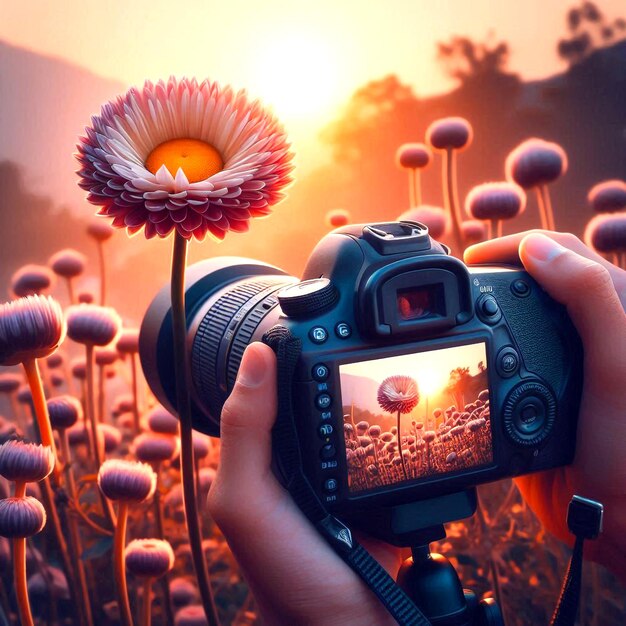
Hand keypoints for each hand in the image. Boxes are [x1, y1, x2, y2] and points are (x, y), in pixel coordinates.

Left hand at [207, 342, 401, 625]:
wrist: (352, 621)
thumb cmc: (286, 573)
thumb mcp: (246, 501)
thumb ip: (243, 432)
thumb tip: (256, 355)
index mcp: (264, 451)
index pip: (269, 386)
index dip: (282, 349)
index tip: (304, 313)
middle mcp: (301, 453)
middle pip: (315, 391)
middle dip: (333, 359)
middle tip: (356, 323)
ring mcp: (343, 465)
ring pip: (354, 410)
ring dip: (369, 385)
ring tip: (388, 349)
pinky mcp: (379, 479)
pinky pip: (388, 437)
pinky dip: (398, 417)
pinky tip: (410, 398)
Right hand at [465, 231, 625, 580]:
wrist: (611, 518)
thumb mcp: (617, 367)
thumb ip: (589, 300)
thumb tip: (538, 248)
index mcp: (614, 312)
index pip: (564, 256)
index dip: (517, 248)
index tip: (473, 259)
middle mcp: (587, 330)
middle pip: (536, 280)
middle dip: (495, 272)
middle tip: (455, 282)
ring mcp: (559, 360)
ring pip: (516, 316)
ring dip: (485, 306)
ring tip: (451, 309)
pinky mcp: (534, 389)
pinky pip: (503, 356)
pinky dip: (481, 345)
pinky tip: (462, 350)